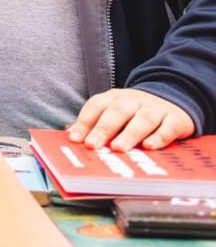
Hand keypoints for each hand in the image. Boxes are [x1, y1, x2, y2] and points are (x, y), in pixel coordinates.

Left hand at [68, 88, 195, 150]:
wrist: (174, 98)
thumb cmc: (135, 112)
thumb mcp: (114, 112)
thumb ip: (94, 123)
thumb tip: (69, 134)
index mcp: (114, 98)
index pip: (96, 106)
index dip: (84, 122)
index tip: (74, 139)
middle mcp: (134, 100)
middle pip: (117, 112)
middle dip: (103, 129)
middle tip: (92, 145)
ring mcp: (155, 109)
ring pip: (142, 120)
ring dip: (129, 134)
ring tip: (118, 148)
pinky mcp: (176, 119)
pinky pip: (168, 127)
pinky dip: (159, 137)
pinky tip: (150, 147)